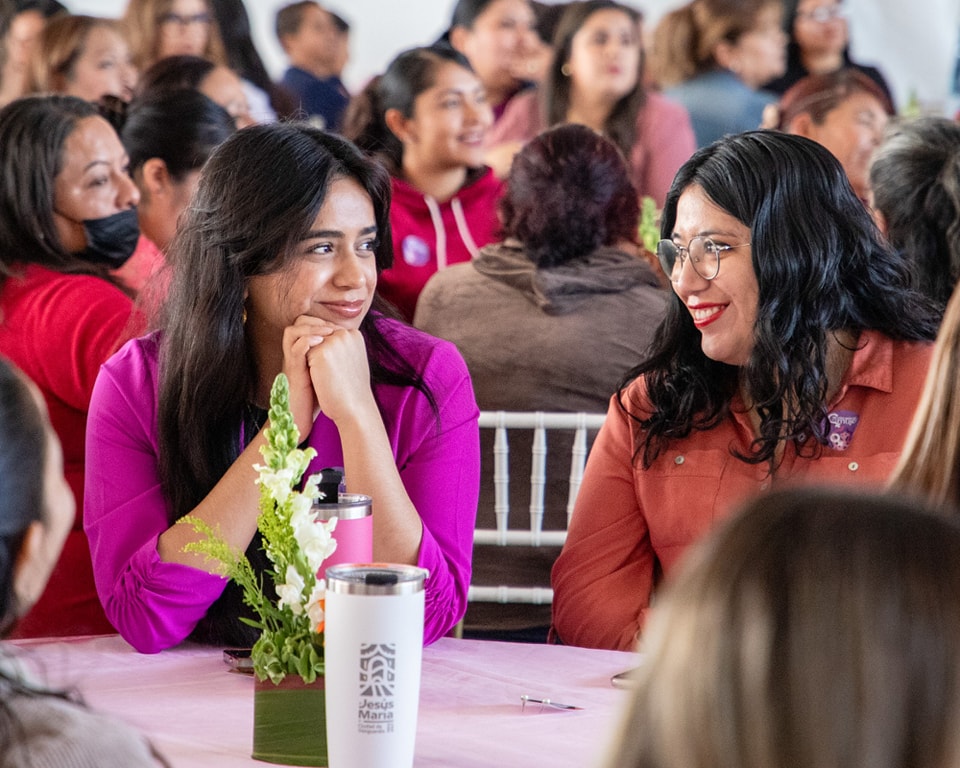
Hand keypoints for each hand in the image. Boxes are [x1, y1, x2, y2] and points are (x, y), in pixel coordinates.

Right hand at [281, 316, 336, 435]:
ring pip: (292, 331)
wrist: (304, 417)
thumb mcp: (330, 373)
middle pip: (299, 323)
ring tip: (328, 332)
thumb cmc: (320, 397)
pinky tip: (322, 343)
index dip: (324, 322)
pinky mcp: (292, 372)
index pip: (310, 324)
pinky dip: (307, 342)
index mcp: (304, 352)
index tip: (341, 328)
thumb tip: (355, 348)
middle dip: (316, 321)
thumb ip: (338, 359)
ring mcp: (292, 361)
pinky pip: (295, 349)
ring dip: (311, 328)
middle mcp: (295, 353)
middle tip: (333, 327)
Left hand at [304, 327, 376, 425]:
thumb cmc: (353, 388)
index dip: (327, 351)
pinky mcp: (321, 352)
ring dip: (312, 360)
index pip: (330, 335)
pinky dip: (307, 367)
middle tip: (329, 373)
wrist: (353, 407)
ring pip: (310, 345)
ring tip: (324, 376)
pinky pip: (304, 354)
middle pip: (319, 337)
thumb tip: (329, 343)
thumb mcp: (353, 360)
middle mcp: (345, 333)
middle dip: (318, 353)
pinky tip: (318, 378)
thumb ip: (343, 347)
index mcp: (355, 334)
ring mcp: (333, 341)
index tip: (334, 367)